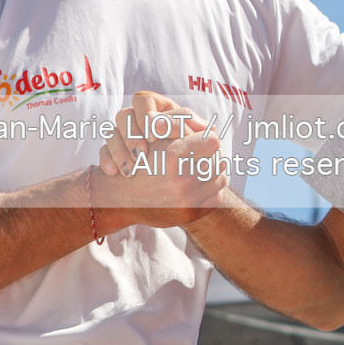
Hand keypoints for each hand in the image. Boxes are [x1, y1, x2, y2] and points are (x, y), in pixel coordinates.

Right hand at [95, 91, 230, 227]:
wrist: (122, 198)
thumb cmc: (141, 162)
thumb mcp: (157, 141)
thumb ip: (183, 130)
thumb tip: (214, 129)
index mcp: (173, 157)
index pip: (213, 141)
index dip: (207, 139)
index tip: (201, 141)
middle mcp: (181, 180)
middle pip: (219, 160)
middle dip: (211, 157)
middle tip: (201, 156)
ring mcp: (186, 201)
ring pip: (220, 178)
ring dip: (213, 173)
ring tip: (199, 170)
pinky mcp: (190, 214)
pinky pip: (216, 197)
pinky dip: (210, 190)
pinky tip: (197, 185)